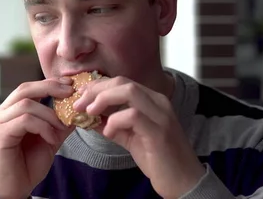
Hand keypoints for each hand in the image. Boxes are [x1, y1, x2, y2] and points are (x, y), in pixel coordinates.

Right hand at [0, 78, 74, 198]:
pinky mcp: (0, 135)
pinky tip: (51, 139)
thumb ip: (60, 124)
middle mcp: (1, 113)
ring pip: (26, 104)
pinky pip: (24, 121)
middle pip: (25, 89)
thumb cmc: (27, 165)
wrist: (13, 190)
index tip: (70, 85)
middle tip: (69, 93)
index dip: (49, 83)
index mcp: (11, 111)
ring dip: (49, 115)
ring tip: (60, 129)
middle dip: (50, 88)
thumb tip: (77, 109)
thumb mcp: (49, 140)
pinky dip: (43, 127)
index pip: (29, 88)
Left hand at [73, 76, 204, 198]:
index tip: (80, 97)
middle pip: (122, 82)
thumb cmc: (157, 158)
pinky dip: (115, 121)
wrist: (183, 181)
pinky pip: (133, 116)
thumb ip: (110, 124)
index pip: (121, 82)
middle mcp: (158, 102)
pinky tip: (108, 133)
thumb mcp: (129, 137)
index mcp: (152, 100)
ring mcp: (161, 115)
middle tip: (78, 105)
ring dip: (103, 100)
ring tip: (89, 114)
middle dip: (95, 91)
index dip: (97, 86)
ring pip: (129, 91)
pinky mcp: (159, 132)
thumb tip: (87, 117)